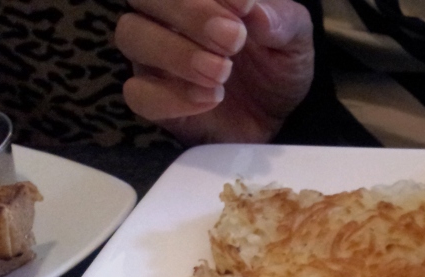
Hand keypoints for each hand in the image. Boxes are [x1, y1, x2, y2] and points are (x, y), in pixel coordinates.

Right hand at [115, 0, 313, 144]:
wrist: (275, 117)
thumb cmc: (276, 65)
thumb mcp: (294, 40)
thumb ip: (281, 20)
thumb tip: (256, 11)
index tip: (245, 6)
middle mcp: (165, 17)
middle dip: (189, 14)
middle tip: (233, 39)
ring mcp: (153, 57)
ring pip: (130, 36)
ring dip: (176, 52)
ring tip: (222, 72)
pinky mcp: (153, 100)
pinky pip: (137, 94)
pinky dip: (171, 97)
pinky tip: (210, 99)